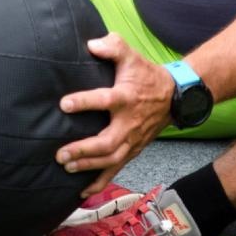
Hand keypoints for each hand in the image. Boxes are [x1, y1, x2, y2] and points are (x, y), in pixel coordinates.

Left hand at [56, 33, 174, 197]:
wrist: (174, 97)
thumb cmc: (146, 75)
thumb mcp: (131, 55)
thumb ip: (112, 46)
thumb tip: (91, 44)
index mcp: (126, 97)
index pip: (104, 100)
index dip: (84, 102)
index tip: (64, 104)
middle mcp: (128, 123)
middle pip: (107, 142)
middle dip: (83, 149)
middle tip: (61, 153)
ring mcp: (132, 140)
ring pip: (111, 159)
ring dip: (88, 165)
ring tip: (66, 166)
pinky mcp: (133, 150)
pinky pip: (116, 169)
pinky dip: (100, 182)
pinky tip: (82, 191)